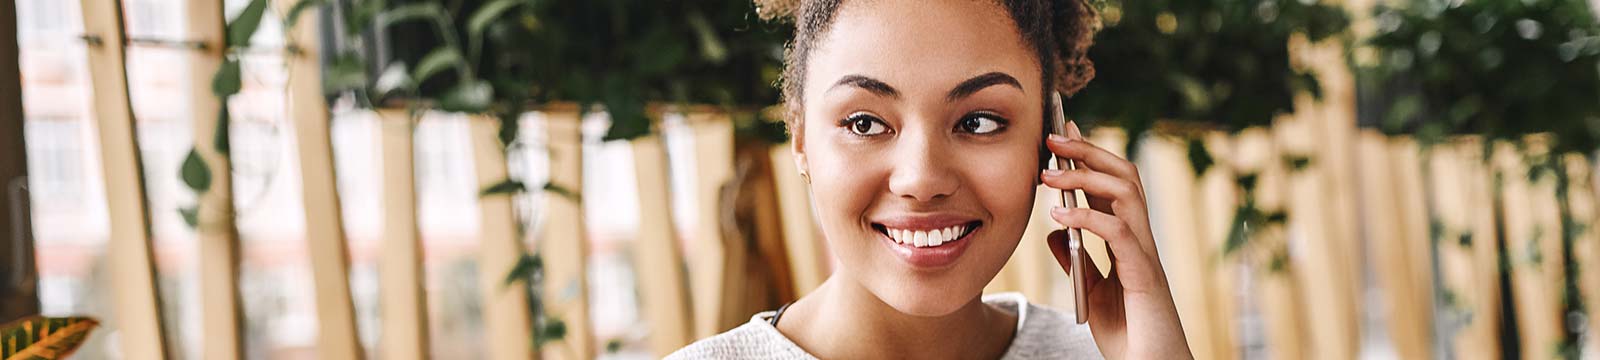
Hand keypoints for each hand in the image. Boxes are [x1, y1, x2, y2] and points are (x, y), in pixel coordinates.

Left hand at [1040, 121, 1191, 358]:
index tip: (1062, 132)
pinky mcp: (1144, 275)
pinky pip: (1119, 233)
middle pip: (1124, 176)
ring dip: (1086, 176)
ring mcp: (1145, 255)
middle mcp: (1141, 240)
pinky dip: (1089, 218)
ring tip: (1049, 174)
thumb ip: (1076, 258)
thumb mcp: (1090, 290)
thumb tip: (1055, 229)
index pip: (1113, 184)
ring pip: (1127, 194)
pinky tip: (1060, 214)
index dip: (1090, 155)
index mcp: (1129, 240)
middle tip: (1052, 137)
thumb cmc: (1128, 333)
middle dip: (1089, 151)